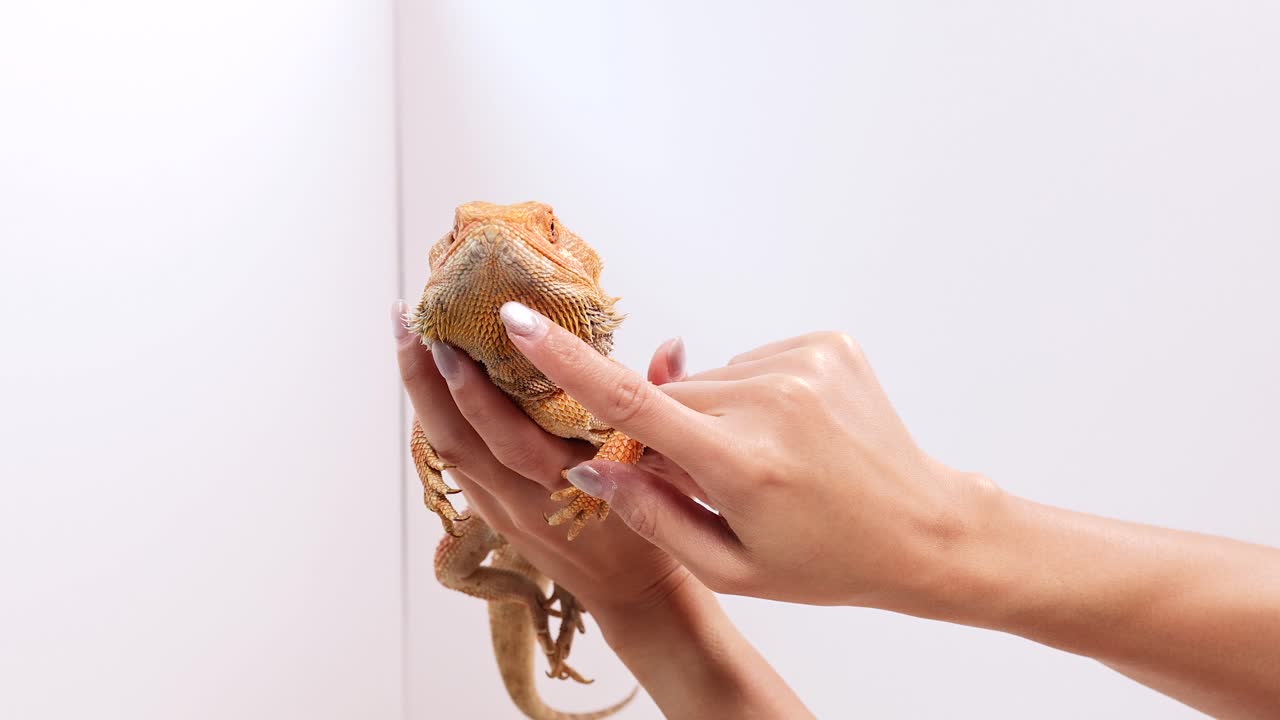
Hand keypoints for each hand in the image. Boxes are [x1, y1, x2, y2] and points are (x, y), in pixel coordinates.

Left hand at [393, 302, 693, 619]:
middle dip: (430, 376)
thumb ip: (662, 401)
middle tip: (413, 320)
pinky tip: (425, 379)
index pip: (516, 434)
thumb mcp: (668, 468)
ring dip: (421, 391)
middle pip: (461, 438)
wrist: (632, 596)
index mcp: (571, 484)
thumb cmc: (653, 527)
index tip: (467, 339)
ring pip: (447, 449)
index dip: (484, 388)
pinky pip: (454, 462)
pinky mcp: (492, 514)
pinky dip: (435, 418)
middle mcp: (527, 499)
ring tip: (405, 334)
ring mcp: (503, 510)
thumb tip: (670, 345)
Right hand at [496, 301, 998, 611]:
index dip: (565, 363)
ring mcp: (804, 364)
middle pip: (671, 398)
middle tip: (713, 479)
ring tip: (767, 459)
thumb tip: (589, 466)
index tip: (517, 323)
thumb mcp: (731, 566)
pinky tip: (790, 432)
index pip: (634, 404)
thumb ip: (652, 515)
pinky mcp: (827, 343)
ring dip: (715, 413)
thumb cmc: (825, 561)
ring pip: (712, 379)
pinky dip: (755, 394)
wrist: (923, 528)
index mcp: (742, 463)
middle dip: (669, 433)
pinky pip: (753, 362)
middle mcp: (771, 402)